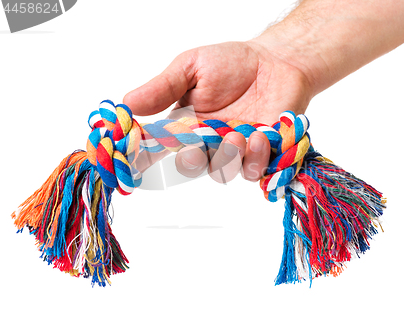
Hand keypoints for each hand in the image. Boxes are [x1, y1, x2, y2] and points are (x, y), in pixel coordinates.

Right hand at [123, 40, 313, 182]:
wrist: (277, 61)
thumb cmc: (232, 62)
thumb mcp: (191, 66)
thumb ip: (163, 88)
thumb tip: (126, 103)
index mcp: (184, 123)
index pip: (157, 146)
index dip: (143, 157)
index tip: (135, 161)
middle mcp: (207, 140)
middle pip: (190, 166)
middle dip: (192, 160)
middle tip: (200, 144)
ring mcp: (234, 149)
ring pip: (222, 171)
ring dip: (228, 157)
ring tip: (239, 134)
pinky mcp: (261, 153)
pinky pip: (253, 170)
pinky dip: (255, 159)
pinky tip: (261, 137)